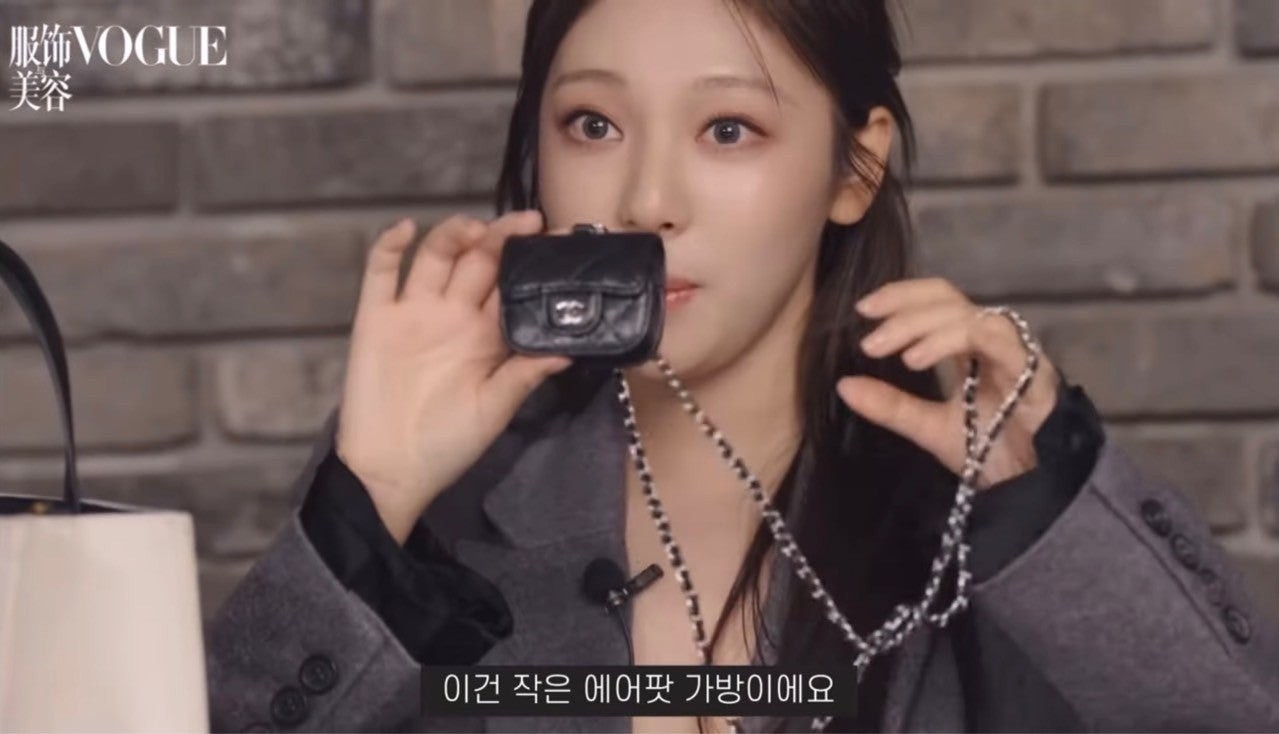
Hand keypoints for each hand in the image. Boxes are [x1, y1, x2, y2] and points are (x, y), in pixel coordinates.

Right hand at [335, 210, 573, 543]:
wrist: (389, 471)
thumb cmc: (446, 445)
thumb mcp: (494, 411)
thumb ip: (524, 375)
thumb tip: (568, 350)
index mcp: (486, 336)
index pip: (512, 286)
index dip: (531, 262)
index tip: (556, 240)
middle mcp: (452, 316)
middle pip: (479, 262)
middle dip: (501, 239)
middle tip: (525, 222)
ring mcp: (413, 313)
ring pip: (436, 257)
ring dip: (454, 235)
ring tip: (475, 228)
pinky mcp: (375, 319)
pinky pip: (380, 273)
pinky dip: (389, 246)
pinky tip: (406, 229)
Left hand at [834, 277, 1059, 487]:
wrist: (1029, 487)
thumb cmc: (988, 451)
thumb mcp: (927, 426)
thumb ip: (890, 405)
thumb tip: (843, 385)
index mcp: (969, 345)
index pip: (936, 300)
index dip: (901, 296)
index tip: (863, 309)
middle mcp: (992, 339)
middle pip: (948, 298)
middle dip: (904, 309)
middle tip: (869, 339)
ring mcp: (1014, 349)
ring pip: (968, 314)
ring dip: (922, 327)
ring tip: (888, 351)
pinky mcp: (1031, 367)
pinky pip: (993, 337)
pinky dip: (951, 340)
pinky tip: (917, 359)